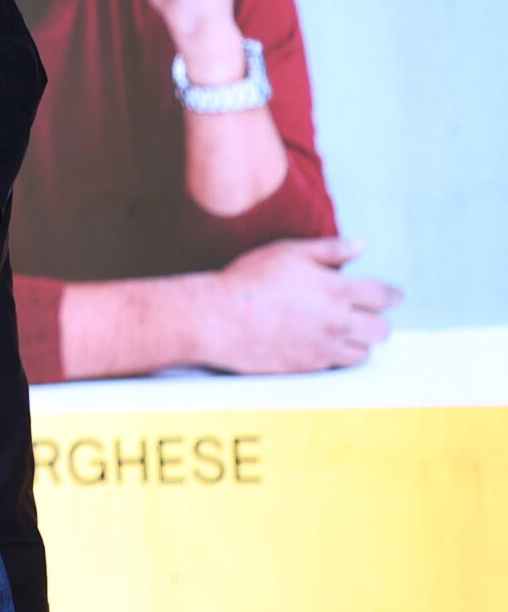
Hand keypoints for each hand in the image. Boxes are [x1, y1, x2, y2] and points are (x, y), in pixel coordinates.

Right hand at [194, 237, 401, 373]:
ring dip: (359, 341)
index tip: (395, 297)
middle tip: (367, 315)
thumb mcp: (288, 252)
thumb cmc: (249, 279)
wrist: (217, 318)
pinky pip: (339, 365)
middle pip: (381, 329)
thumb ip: (329, 250)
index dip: (393, 296)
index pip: (384, 296)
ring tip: (344, 332)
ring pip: (365, 352)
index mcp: (337, 290)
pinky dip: (338, 355)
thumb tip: (362, 245)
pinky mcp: (309, 366)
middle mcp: (337, 322)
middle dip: (378, 321)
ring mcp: (324, 347)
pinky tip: (324, 344)